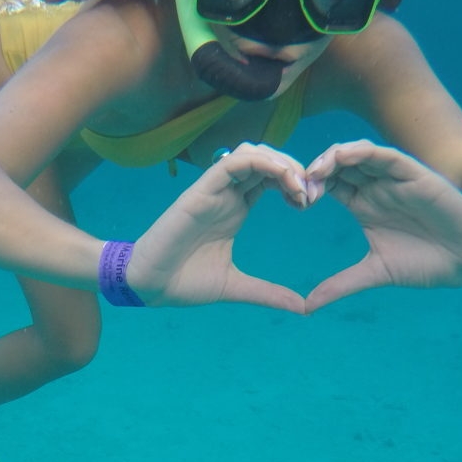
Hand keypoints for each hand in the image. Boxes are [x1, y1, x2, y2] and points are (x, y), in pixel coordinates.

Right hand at [127, 143, 311, 313]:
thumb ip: (268, 293)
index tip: (309, 203)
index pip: (271, 178)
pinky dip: (261, 162)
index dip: (295, 183)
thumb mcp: (237, 287)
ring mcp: (214, 190)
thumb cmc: (185, 282)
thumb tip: (302, 308)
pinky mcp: (201, 190)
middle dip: (294, 169)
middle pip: (266, 159)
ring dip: (280, 161)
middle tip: (311, 194)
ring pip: (252, 153)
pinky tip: (281, 178)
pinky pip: (232, 162)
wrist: (150, 286)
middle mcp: (227, 194)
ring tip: (298, 186)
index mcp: (237, 209)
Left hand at [301, 140, 461, 311]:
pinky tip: (343, 157)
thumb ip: (341, 285)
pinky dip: (364, 152)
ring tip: (314, 170)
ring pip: (358, 154)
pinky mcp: (415, 175)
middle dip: (314, 170)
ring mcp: (395, 179)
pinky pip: (386, 155)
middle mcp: (377, 187)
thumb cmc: (426, 263)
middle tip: (295, 185)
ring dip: (333, 157)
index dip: (308, 187)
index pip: (329, 185)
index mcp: (364, 205)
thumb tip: (306, 307)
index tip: (293, 202)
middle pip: (338, 165)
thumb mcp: (375, 273)